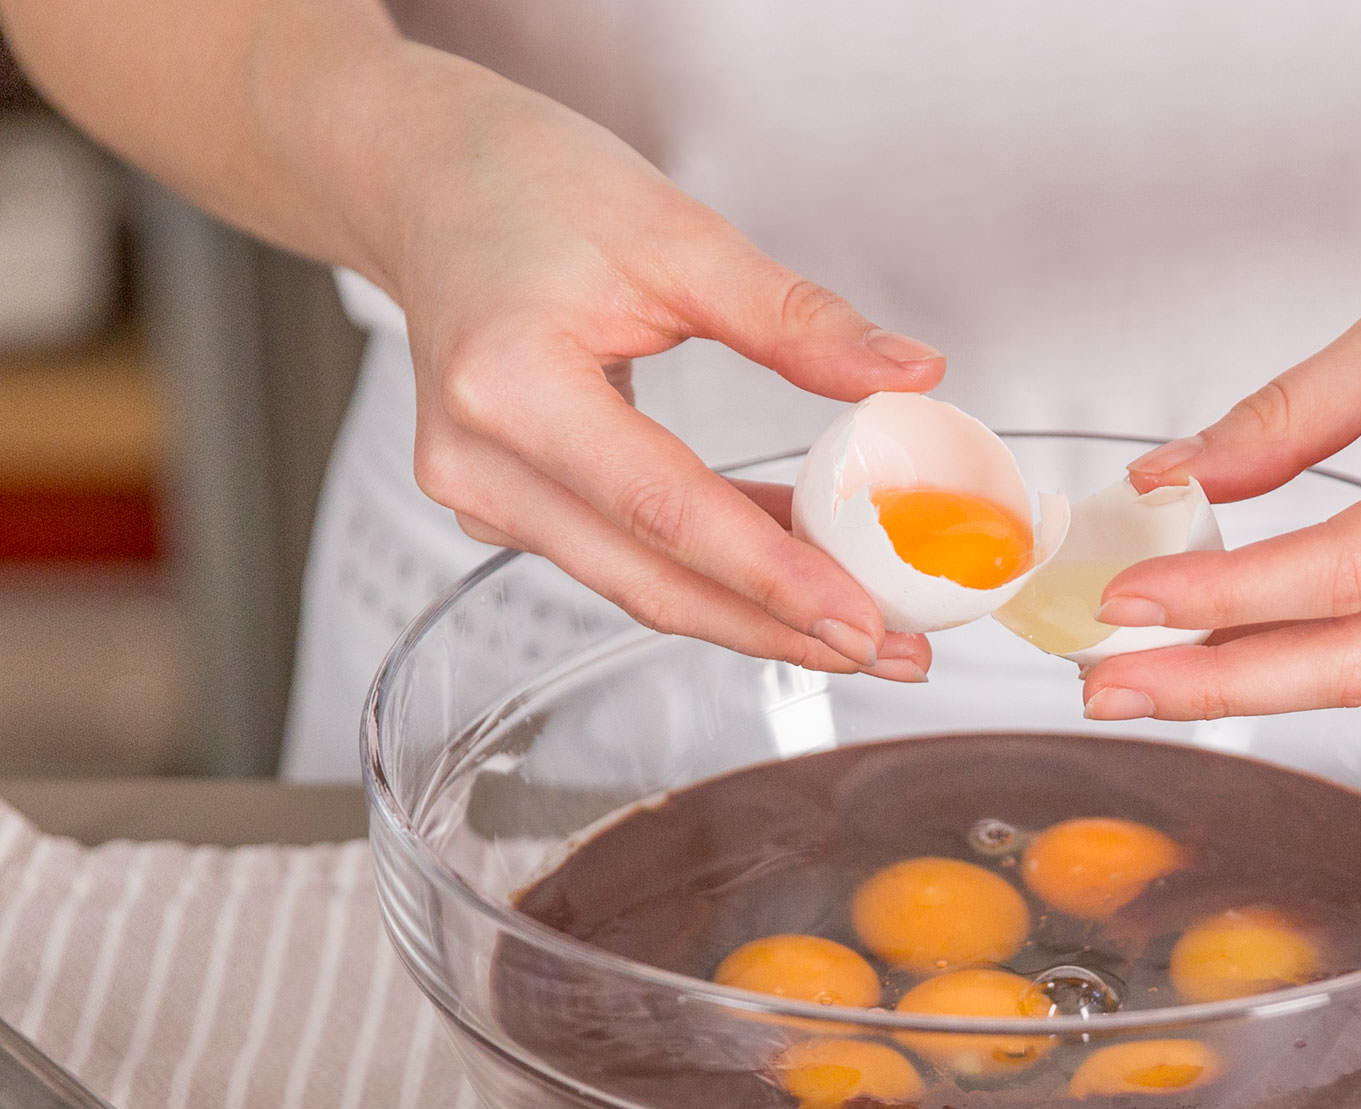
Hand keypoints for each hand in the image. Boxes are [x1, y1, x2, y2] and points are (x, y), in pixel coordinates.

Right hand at [387, 56, 939, 680]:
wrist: (428, 184)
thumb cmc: (529, 188)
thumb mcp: (678, 234)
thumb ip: (797, 319)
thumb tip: (910, 374)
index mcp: (509, 386)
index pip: (663, 511)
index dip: (771, 578)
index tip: (863, 622)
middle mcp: (479, 463)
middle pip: (652, 581)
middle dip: (780, 627)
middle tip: (894, 651)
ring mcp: (482, 498)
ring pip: (642, 584)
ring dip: (757, 612)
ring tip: (867, 627)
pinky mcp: (506, 509)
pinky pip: (626, 556)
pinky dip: (715, 569)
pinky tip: (799, 569)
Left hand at [1082, 185, 1360, 719]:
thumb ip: (1287, 416)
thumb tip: (1169, 482)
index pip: (1347, 574)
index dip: (1225, 597)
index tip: (1125, 599)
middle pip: (1358, 662)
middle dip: (1217, 684)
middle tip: (1104, 687)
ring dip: (1253, 677)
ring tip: (1141, 673)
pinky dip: (1313, 650)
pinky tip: (1232, 647)